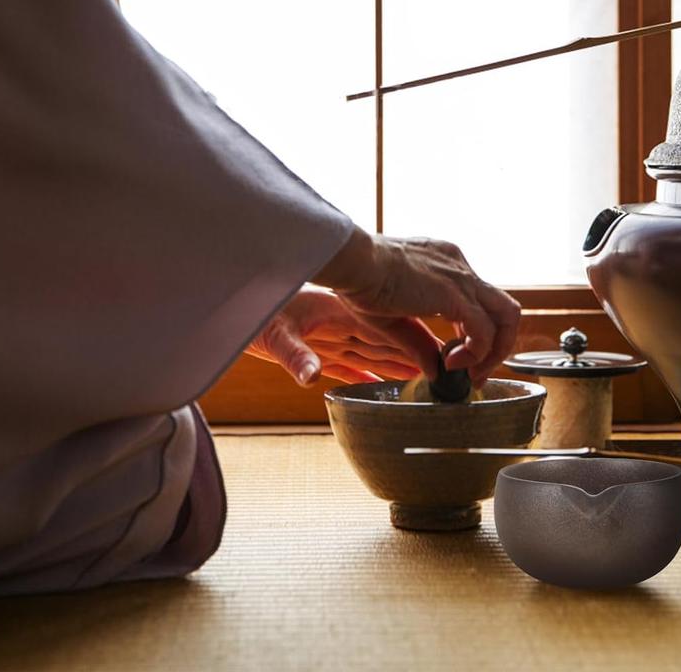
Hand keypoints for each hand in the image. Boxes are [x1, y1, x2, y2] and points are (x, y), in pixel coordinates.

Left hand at [245, 285, 441, 386]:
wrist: (230, 299)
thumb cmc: (253, 311)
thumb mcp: (274, 334)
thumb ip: (294, 355)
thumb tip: (311, 377)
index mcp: (340, 316)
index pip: (391, 333)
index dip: (418, 347)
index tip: (442, 361)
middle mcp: (340, 324)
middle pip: (390, 343)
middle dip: (421, 353)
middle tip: (451, 367)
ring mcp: (329, 337)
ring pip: (376, 352)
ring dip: (401, 363)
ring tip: (430, 374)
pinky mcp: (315, 349)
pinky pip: (352, 364)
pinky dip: (370, 372)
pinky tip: (383, 381)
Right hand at [314, 228, 520, 386]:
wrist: (354, 262)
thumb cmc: (359, 282)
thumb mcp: (392, 316)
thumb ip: (417, 342)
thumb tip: (434, 370)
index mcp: (445, 263)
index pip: (480, 299)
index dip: (476, 334)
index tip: (458, 358)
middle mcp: (460, 267)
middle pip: (504, 308)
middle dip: (498, 345)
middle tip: (477, 373)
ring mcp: (462, 278)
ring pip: (507, 316)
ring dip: (495, 351)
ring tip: (471, 373)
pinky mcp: (456, 294)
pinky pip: (484, 331)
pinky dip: (476, 353)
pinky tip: (452, 364)